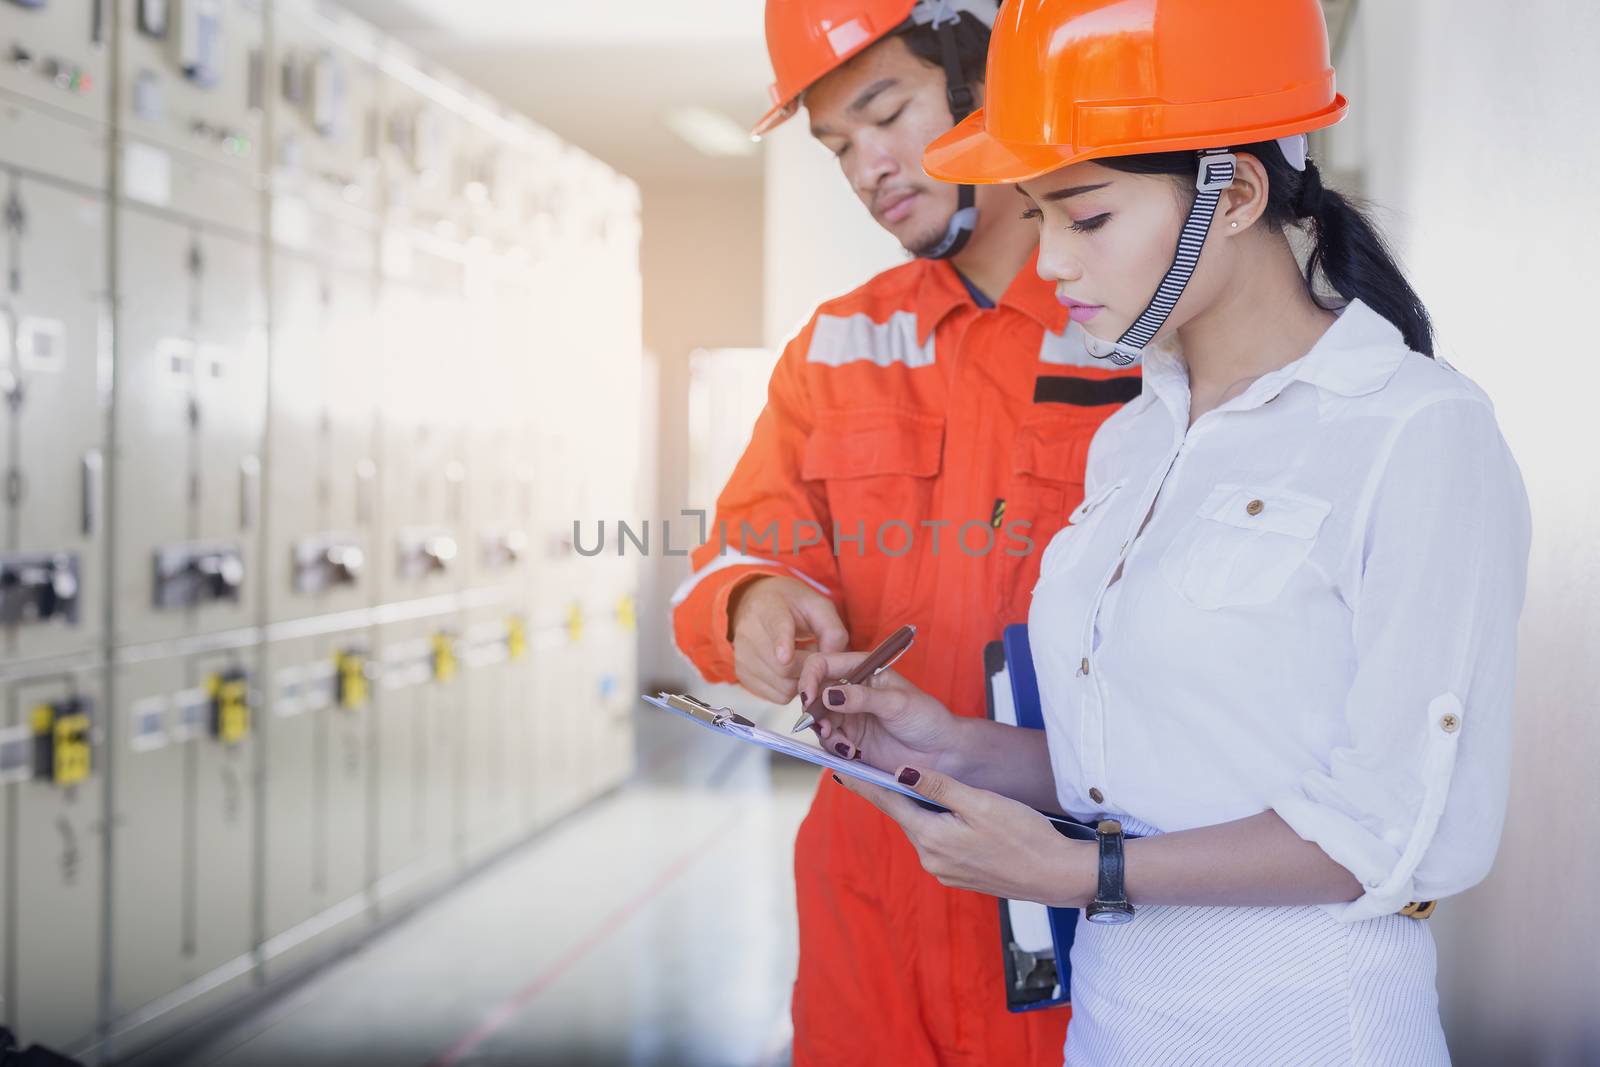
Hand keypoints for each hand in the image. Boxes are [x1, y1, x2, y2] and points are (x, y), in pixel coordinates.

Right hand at [729, 576, 848, 703]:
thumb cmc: (792, 605)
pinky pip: (776, 696)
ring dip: (801, 680)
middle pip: (784, 667)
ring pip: (781, 685)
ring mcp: (742, 655)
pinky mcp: (742, 674)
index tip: (785, 656)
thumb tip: (833, 662)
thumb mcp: (819, 606)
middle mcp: (749, 631)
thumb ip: (832, 631)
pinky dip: (790, 689)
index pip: (775, 626)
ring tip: (802, 659)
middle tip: (816, 656)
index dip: (781, 643)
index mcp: (769, 607)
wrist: (757, 603)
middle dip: (809, 668)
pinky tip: (790, 671)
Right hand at [797, 652, 963, 774]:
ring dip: (824, 732)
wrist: (941, 752)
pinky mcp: (849, 740)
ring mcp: (848, 716)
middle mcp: (850, 690)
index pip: (824, 664)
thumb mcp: (897, 703)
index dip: (810, 677)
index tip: (809, 697)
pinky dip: (834, 747)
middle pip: (814, 693)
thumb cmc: (926, 718)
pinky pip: (829, 742)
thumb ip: (863, 697)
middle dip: (813, 711)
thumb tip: (829, 694)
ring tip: (844, 745)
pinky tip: (852, 752)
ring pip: (818, 720)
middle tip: (823, 726)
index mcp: (862, 669)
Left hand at [833, 765, 1093, 908]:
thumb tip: (901, 771)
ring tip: (907, 784)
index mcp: (931, 838)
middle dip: (892, 792)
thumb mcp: (980, 802)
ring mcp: (946, 870)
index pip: (889, 803)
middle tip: (870, 768)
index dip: (865, 784)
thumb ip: (939, 787)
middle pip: (905, 815)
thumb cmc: (1025, 835)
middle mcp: (931, 859)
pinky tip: (945, 812)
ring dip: (918, 808)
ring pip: (923, 828)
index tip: (841, 770)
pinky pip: (939, 843)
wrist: (1058, 875)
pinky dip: (936, 824)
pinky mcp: (961, 874)